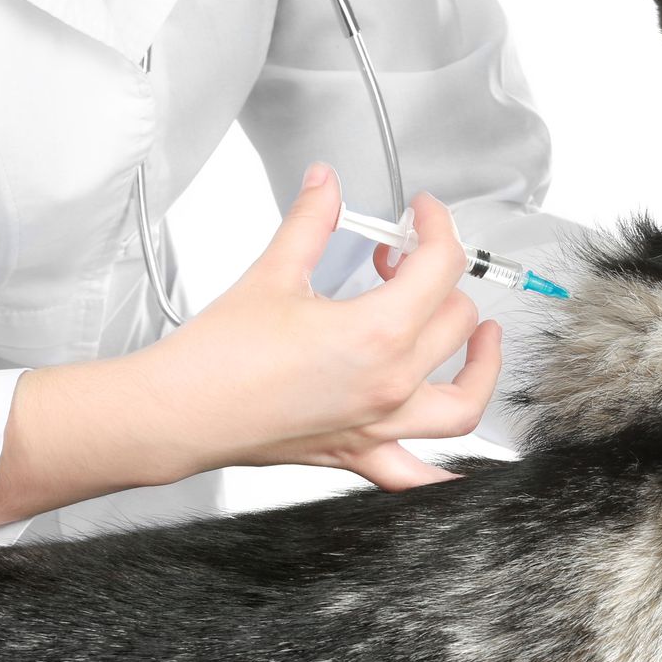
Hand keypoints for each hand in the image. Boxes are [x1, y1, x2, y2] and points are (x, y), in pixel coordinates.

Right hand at [0, 164, 499, 536]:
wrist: (181, 412)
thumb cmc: (219, 356)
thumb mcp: (274, 273)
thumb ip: (311, 221)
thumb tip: (326, 185)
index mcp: (377, 333)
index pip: (440, 267)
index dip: (439, 228)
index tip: (423, 215)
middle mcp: (390, 384)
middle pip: (455, 321)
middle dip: (438, 280)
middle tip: (402, 262)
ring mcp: (380, 424)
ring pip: (464, 403)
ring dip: (481, 366)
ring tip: (478, 337)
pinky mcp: (359, 453)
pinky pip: (419, 476)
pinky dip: (446, 473)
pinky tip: (459, 463)